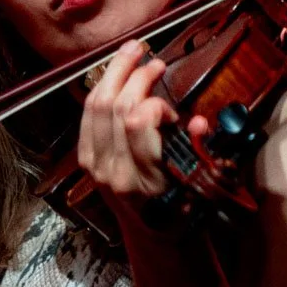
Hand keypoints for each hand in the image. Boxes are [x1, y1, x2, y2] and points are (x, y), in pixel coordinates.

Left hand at [76, 40, 206, 214]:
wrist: (151, 234)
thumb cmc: (180, 208)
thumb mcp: (198, 184)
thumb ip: (199, 150)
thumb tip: (199, 122)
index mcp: (146, 179)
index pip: (136, 123)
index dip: (153, 102)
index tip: (170, 108)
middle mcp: (116, 171)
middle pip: (115, 106)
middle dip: (134, 73)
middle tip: (153, 60)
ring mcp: (96, 166)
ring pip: (96, 105)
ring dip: (114, 72)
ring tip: (133, 52)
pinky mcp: (86, 160)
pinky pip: (87, 115)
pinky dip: (101, 90)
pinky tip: (114, 75)